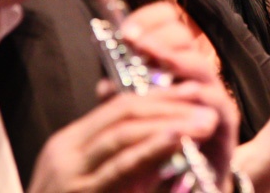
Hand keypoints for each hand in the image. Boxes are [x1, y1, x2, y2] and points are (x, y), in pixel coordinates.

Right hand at [28, 82, 229, 192]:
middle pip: (123, 114)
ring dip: (169, 123)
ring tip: (203, 121)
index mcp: (68, 145)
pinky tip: (178, 139)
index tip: (193, 91)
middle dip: (169, 105)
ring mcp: (69, 178)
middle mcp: (64, 156)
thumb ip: (118, 155)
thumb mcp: (91, 178)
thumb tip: (156, 128)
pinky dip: (151, 149)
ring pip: (122, 135)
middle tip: (205, 103)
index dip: (160, 95)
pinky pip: (119, 168)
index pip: (118, 106)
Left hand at [120, 2, 238, 184]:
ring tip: (149, 53)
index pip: (169, 27)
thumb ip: (126, 100)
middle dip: (160, 35)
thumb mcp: (138, 120)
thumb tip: (105, 85)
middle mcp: (195, 79)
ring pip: (200, 65)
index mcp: (174, 71)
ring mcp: (212, 98)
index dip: (150, 20)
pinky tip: (178, 92)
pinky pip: (216, 102)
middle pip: (186, 38)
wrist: (190, 187)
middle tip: (133, 40)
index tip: (126, 29)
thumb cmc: (162, 151)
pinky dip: (196, 95)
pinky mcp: (225, 123)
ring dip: (174, 57)